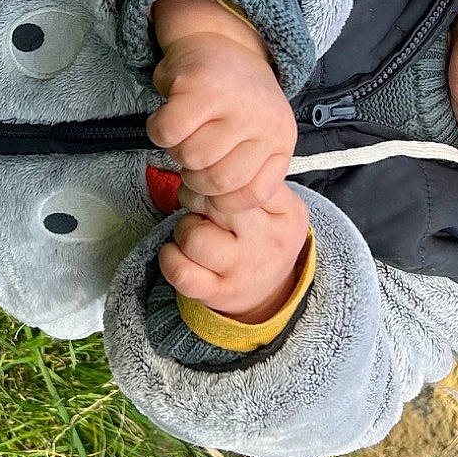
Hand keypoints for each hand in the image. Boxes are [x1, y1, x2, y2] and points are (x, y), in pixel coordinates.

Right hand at [147, 0, 297, 211]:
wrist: (219, 38)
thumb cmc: (232, 100)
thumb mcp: (254, 136)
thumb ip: (241, 173)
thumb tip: (205, 210)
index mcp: (281, 140)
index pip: (250, 196)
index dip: (219, 201)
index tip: (206, 189)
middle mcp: (265, 121)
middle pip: (216, 180)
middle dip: (194, 176)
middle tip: (191, 155)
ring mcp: (235, 102)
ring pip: (191, 157)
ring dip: (176, 151)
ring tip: (184, 132)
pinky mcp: (200, 86)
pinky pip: (167, 133)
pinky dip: (158, 130)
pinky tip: (169, 115)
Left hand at [159, 183, 311, 323]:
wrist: (274, 293)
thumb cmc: (266, 239)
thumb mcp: (280, 207)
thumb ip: (253, 181)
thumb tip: (208, 162)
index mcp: (288, 213)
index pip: (246, 179)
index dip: (218, 177)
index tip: (214, 184)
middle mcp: (267, 243)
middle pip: (216, 203)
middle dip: (197, 198)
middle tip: (200, 205)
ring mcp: (241, 270)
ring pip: (194, 238)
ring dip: (183, 229)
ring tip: (194, 232)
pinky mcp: (218, 292)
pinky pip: (180, 271)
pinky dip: (170, 258)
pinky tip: (178, 252)